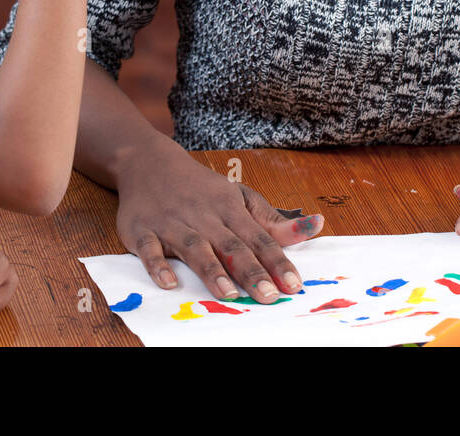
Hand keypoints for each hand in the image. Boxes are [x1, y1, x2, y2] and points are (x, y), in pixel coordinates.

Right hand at [117, 143, 326, 303]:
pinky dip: (158, 265)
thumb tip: (317, 225)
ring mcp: (172, 223)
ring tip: (229, 293)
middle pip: (231, 246)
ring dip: (212, 270)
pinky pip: (149, 249)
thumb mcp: (239, 197)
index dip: (276, 261)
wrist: (149, 163)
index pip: (259, 237)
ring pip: (195, 248)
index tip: (293, 285)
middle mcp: (204, 216)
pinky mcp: (143, 230)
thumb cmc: (201, 188)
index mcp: (230, 208)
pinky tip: (169, 283)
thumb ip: (272, 221)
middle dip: (251, 271)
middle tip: (269, 296)